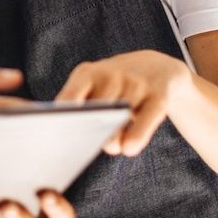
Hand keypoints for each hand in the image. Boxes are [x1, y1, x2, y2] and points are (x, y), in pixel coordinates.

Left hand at [55, 50, 190, 155]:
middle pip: (97, 106)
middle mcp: (112, 74)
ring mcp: (137, 83)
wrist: (157, 67)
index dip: (63, 116)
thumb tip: (64, 137)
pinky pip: (148, 118)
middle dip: (91, 128)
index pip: (71, 96)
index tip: (58, 135)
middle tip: (86, 145)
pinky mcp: (159, 96)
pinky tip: (129, 149)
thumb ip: (78, 106)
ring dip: (113, 135)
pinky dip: (137, 135)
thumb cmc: (114, 86)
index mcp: (88, 73)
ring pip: (121, 113)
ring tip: (112, 148)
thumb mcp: (93, 86)